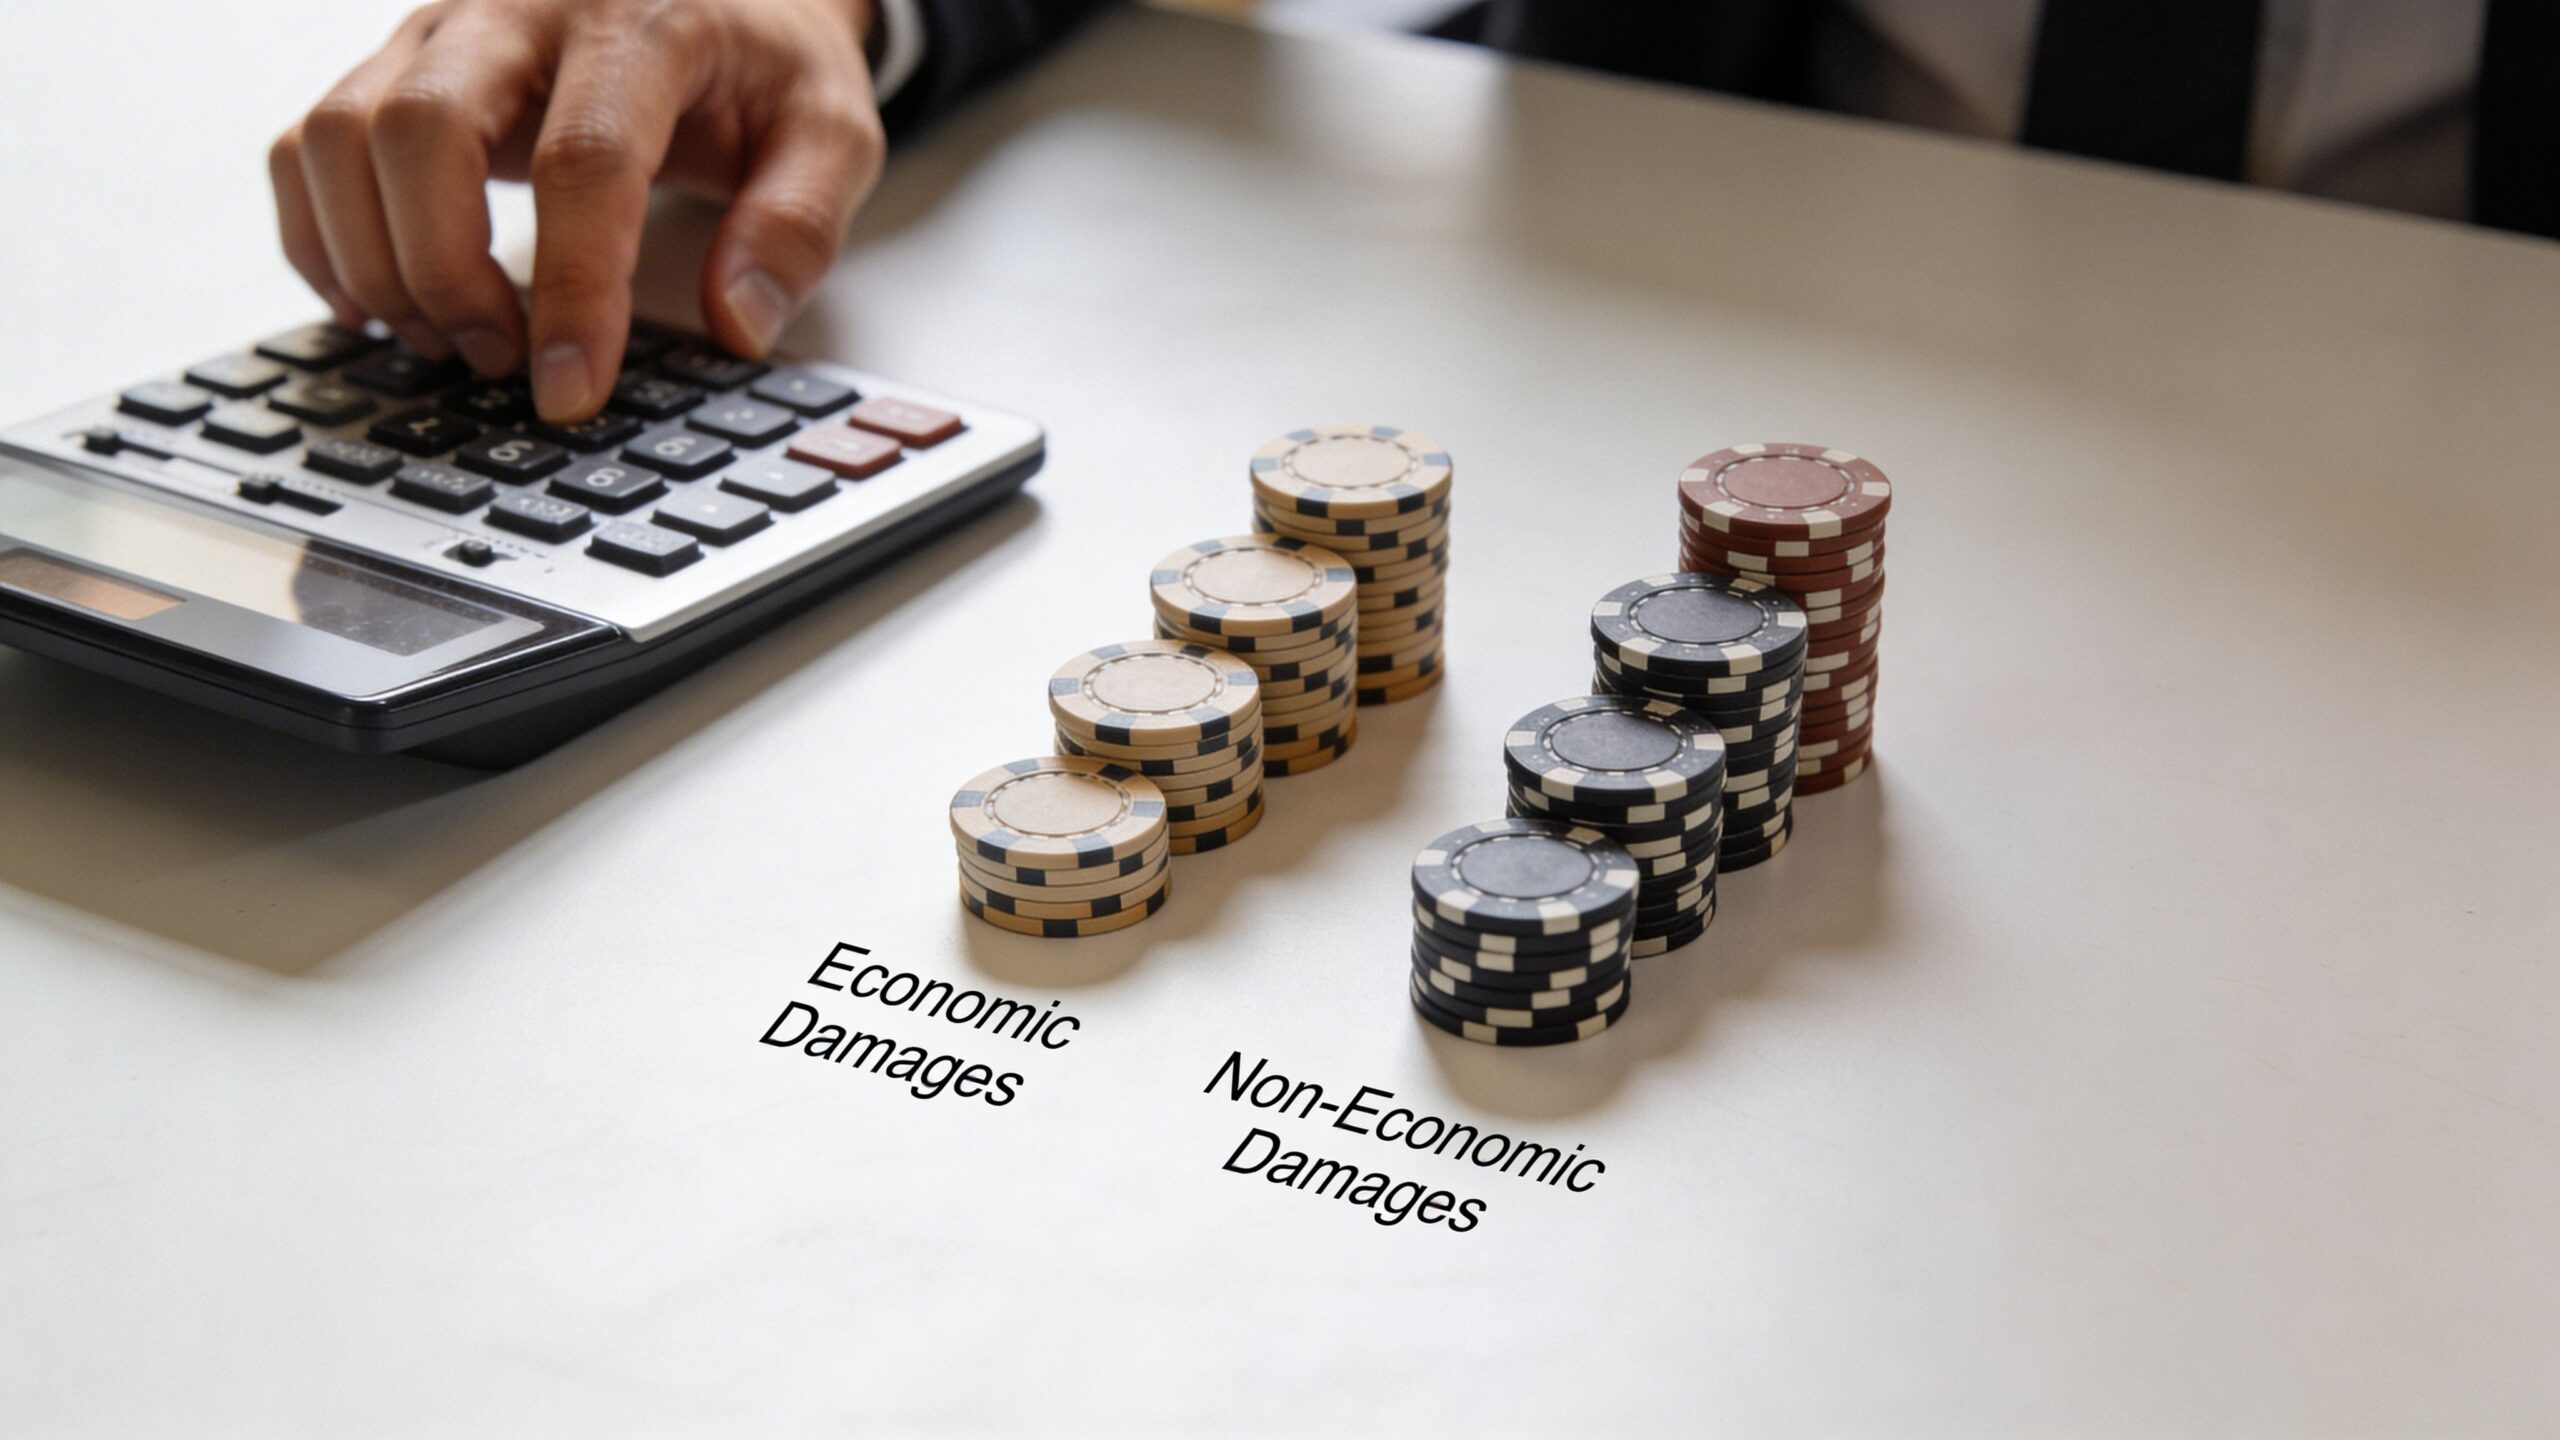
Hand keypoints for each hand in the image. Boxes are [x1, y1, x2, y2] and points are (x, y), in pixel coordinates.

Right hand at [271, 0, 884, 419]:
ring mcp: (442, 28)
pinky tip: (383, 305)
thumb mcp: (831, 131)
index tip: (571, 388)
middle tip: (501, 362)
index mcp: (641, 19)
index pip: (584, 161)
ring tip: (453, 342)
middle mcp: (518, 7)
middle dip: (445, 274)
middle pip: (421, 131)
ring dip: (377, 263)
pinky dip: (323, 237)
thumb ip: (796, 226)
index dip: (572, 290)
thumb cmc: (766, 63)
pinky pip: (309, 144)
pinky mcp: (396, 61)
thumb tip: (737, 324)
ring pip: (343, 135)